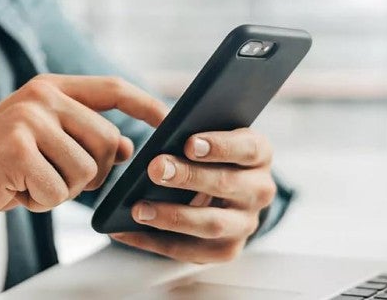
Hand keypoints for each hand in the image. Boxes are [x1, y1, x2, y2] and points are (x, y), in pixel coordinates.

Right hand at [0, 74, 167, 225]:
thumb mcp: (41, 141)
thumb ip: (82, 136)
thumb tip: (130, 149)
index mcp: (50, 87)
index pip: (112, 89)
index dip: (145, 105)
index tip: (169, 121)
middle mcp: (42, 95)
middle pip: (109, 141)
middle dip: (93, 173)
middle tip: (54, 178)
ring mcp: (29, 117)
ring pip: (87, 170)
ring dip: (61, 190)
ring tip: (27, 181)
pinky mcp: (18, 146)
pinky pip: (58, 190)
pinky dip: (39, 202)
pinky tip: (13, 190)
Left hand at [111, 128, 275, 262]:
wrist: (223, 190)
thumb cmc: (208, 154)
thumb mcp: (209, 137)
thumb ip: (193, 136)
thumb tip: (162, 141)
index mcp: (258, 155)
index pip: (248, 148)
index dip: (220, 146)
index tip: (189, 143)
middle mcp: (259, 190)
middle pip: (226, 184)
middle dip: (188, 177)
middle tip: (155, 169)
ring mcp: (245, 224)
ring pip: (211, 223)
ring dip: (172, 216)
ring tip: (138, 209)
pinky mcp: (226, 250)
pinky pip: (190, 251)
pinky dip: (155, 242)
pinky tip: (127, 231)